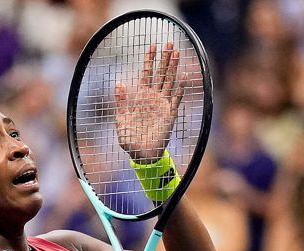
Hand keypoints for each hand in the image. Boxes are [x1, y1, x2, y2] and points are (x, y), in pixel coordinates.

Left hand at [115, 42, 186, 160]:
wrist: (142, 154)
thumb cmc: (129, 139)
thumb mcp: (121, 119)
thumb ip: (121, 102)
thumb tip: (119, 83)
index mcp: (140, 97)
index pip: (146, 73)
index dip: (149, 60)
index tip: (151, 46)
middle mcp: (153, 98)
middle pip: (160, 73)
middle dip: (164, 58)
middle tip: (168, 43)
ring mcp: (163, 105)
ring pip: (169, 81)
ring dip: (173, 67)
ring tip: (177, 53)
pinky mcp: (170, 114)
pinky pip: (177, 98)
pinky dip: (181, 87)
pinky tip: (184, 76)